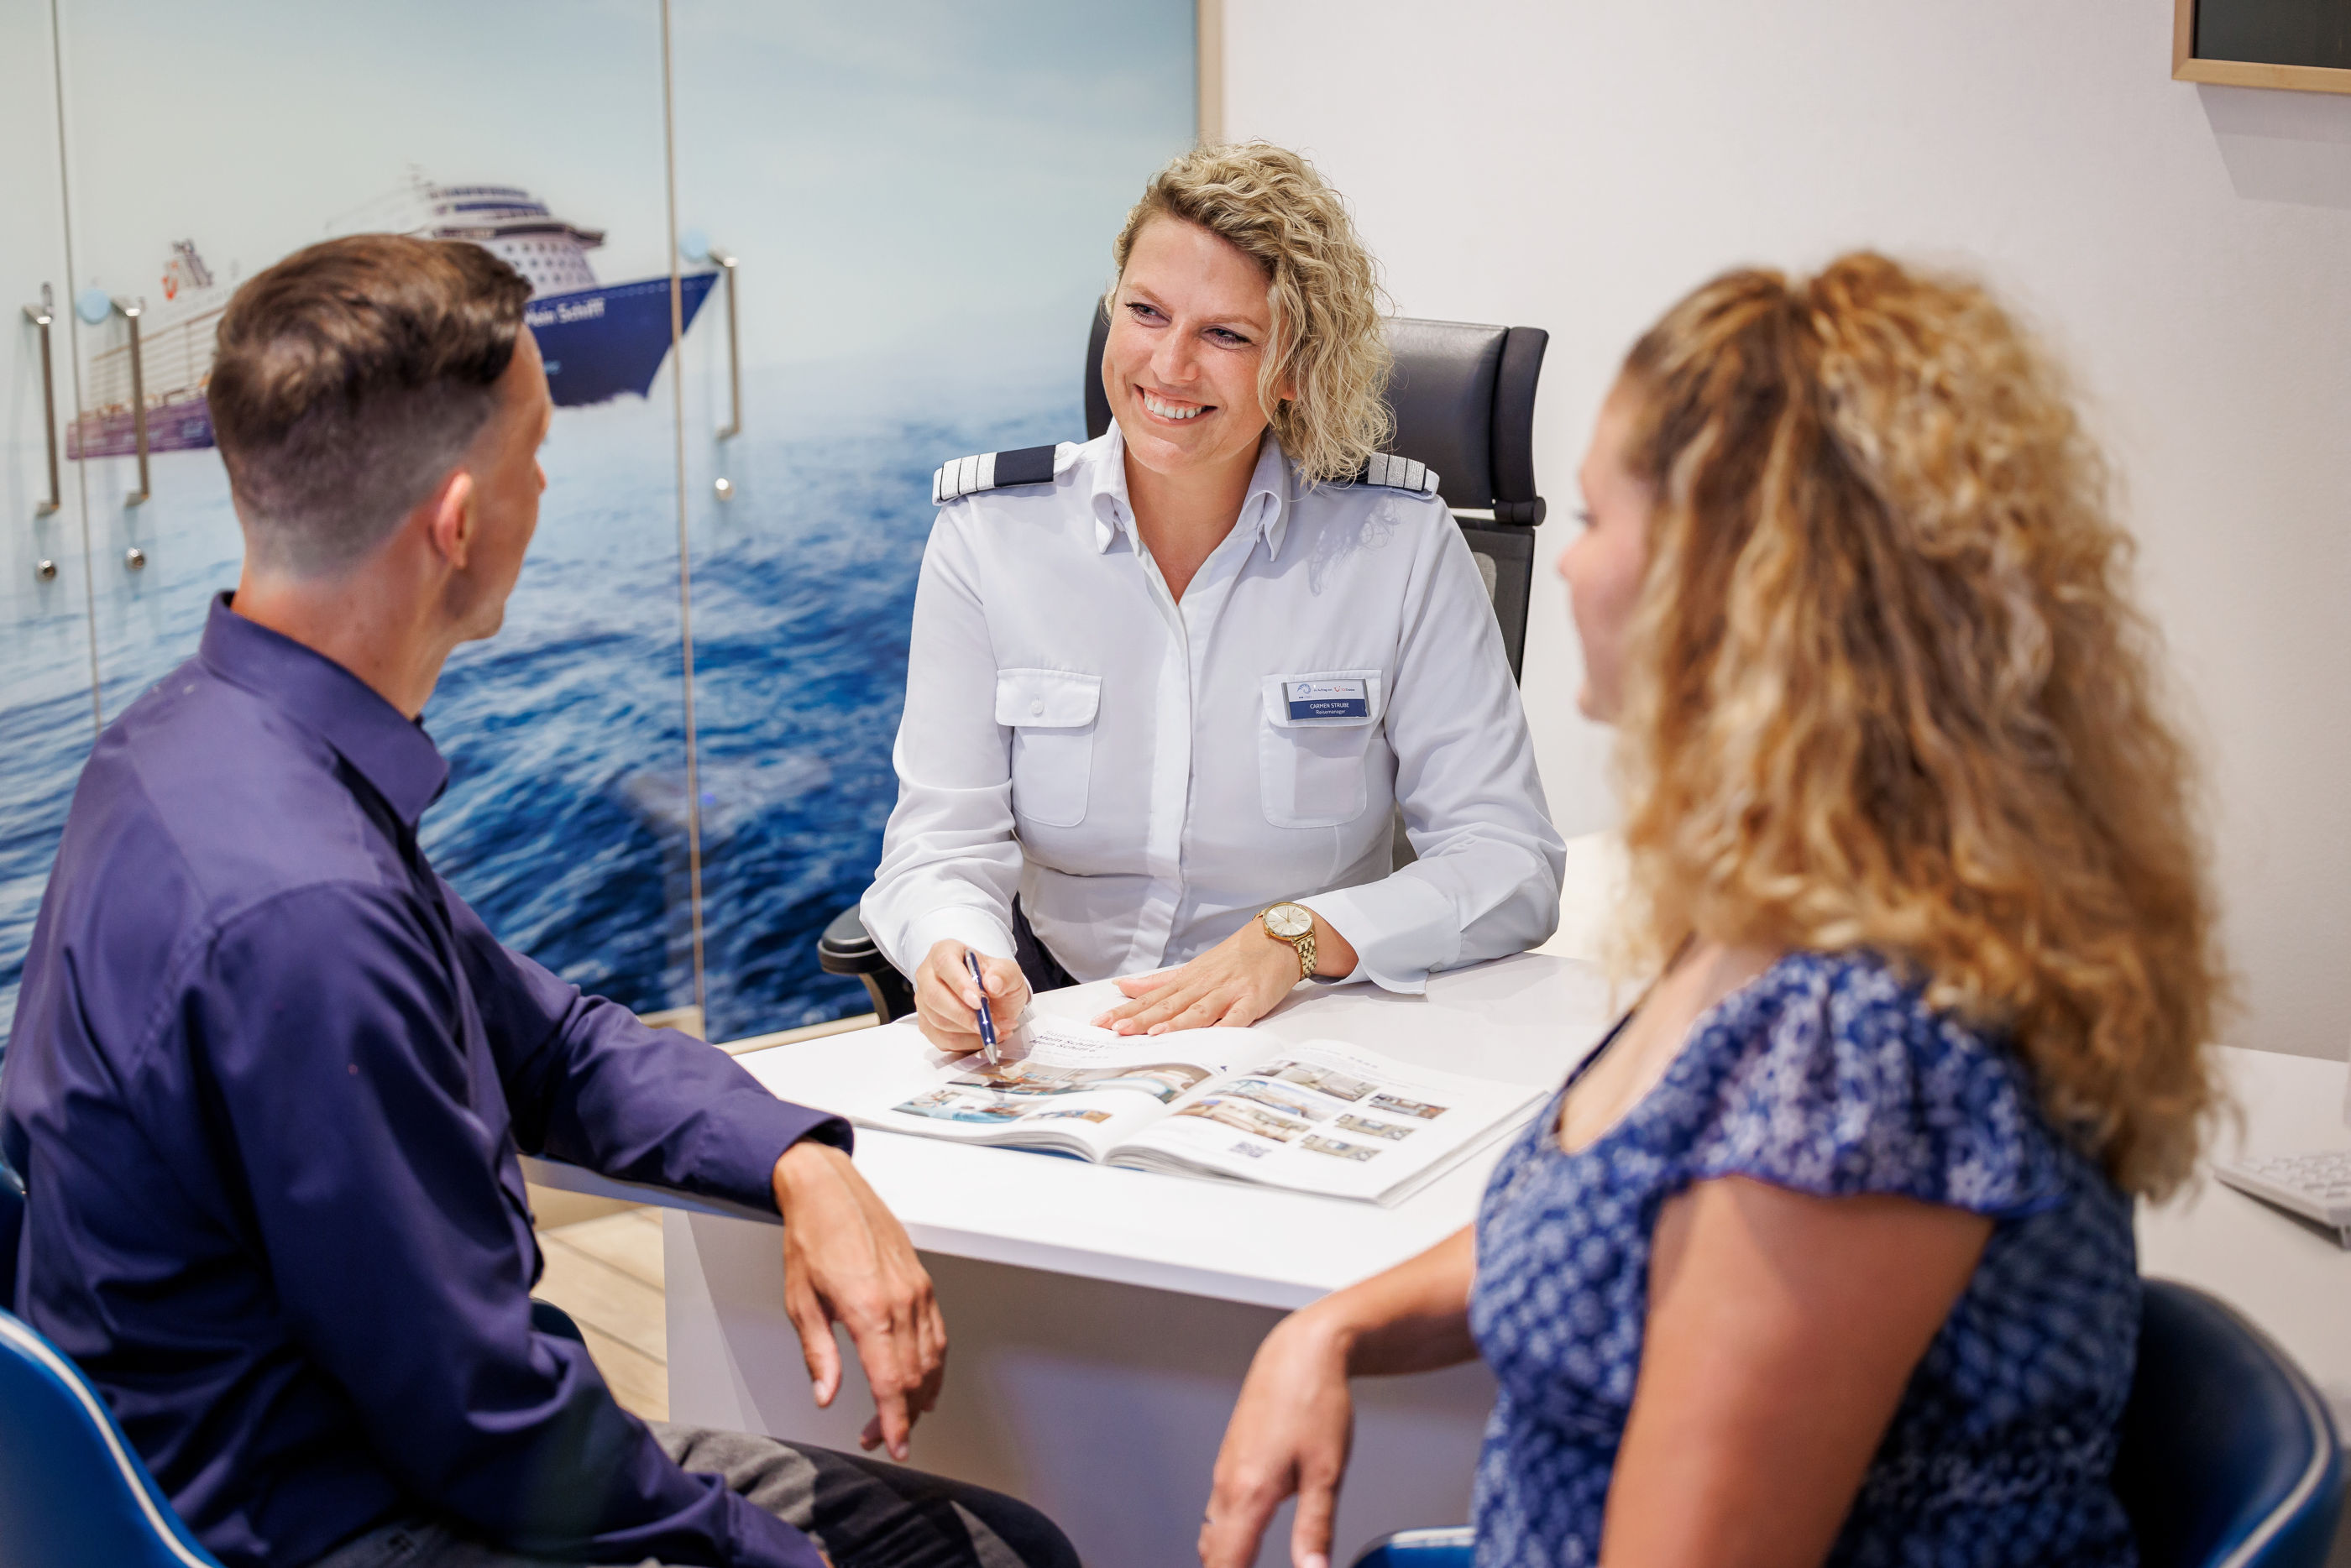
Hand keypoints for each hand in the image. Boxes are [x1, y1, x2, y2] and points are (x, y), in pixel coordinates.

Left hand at [771, 1140, 946, 1459]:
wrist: (829, 1191)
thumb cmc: (811, 1239)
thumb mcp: (800, 1303)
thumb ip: (819, 1354)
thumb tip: (827, 1394)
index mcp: (868, 1310)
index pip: (890, 1382)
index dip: (895, 1422)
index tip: (894, 1446)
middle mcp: (901, 1301)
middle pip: (915, 1376)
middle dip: (903, 1416)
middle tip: (882, 1438)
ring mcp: (918, 1290)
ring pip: (933, 1358)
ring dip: (920, 1395)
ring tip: (901, 1417)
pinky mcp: (923, 1282)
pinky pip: (937, 1333)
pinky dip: (933, 1364)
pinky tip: (923, 1379)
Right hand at [912, 939, 1028, 1055]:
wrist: (993, 998)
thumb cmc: (995, 980)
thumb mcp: (1009, 972)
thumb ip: (1004, 974)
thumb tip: (993, 984)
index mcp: (945, 952)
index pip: (944, 964)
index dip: (959, 984)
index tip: (979, 1002)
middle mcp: (928, 975)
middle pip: (934, 996)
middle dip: (964, 1015)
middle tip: (989, 1025)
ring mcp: (924, 1002)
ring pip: (938, 1021)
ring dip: (970, 1032)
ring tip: (998, 1029)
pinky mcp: (928, 1024)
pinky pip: (942, 1040)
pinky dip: (968, 1043)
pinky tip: (986, 1037)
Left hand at [1094, 911, 1355, 1035]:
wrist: (1277, 939)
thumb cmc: (1234, 958)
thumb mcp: (1193, 967)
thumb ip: (1159, 981)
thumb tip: (1124, 985)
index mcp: (1188, 980)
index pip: (1152, 997)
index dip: (1127, 1009)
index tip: (1101, 1022)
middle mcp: (1203, 985)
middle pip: (1168, 1004)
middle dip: (1141, 1018)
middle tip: (1115, 1030)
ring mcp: (1228, 992)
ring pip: (1197, 1009)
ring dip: (1175, 1021)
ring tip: (1152, 1033)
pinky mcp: (1252, 1000)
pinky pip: (1236, 1016)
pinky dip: (1221, 1026)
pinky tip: (1208, 1037)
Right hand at [1200, 1309, 1355, 1567]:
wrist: (1301, 1352)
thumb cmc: (1315, 1400)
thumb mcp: (1327, 1473)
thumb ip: (1315, 1530)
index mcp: (1249, 1492)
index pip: (1227, 1564)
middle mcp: (1228, 1483)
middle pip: (1212, 1554)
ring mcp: (1225, 1470)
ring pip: (1211, 1532)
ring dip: (1222, 1559)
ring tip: (1243, 1566)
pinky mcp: (1230, 1459)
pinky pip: (1217, 1511)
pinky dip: (1225, 1536)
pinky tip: (1245, 1538)